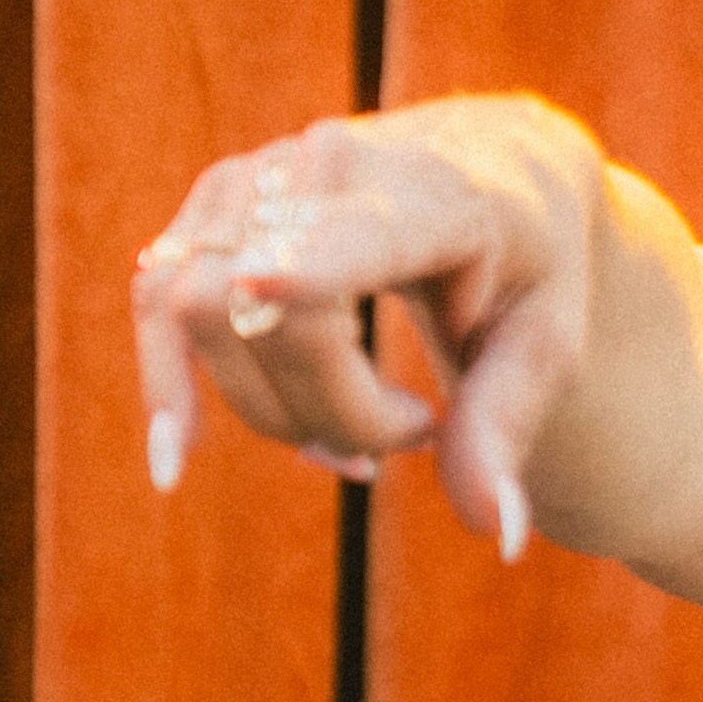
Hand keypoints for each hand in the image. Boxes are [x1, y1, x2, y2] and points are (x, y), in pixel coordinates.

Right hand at [133, 98, 609, 558]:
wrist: (480, 169)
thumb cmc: (523, 267)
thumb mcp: (545, 344)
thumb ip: (507, 428)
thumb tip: (497, 534)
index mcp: (433, 197)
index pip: (362, 238)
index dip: (309, 267)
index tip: (260, 288)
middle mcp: (327, 167)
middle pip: (275, 321)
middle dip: (332, 415)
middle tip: (416, 433)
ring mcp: (254, 180)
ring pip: (204, 318)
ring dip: (271, 412)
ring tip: (357, 435)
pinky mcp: (206, 211)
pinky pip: (157, 304)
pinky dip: (169, 386)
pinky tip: (175, 462)